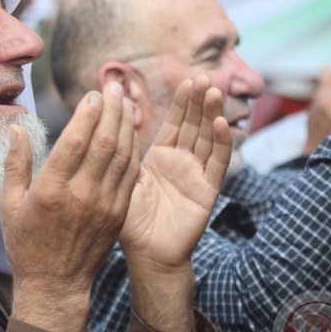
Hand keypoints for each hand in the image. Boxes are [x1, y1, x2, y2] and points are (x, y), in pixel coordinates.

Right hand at [0, 81, 138, 331]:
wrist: (56, 284)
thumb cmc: (27, 243)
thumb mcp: (10, 204)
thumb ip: (15, 164)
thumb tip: (16, 129)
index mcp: (51, 190)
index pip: (76, 141)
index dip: (88, 113)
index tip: (93, 94)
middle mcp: (81, 195)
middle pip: (104, 142)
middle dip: (112, 110)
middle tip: (115, 87)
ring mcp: (104, 205)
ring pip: (123, 156)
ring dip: (126, 125)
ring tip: (127, 101)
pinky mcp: (118, 214)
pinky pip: (130, 175)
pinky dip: (133, 150)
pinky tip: (132, 133)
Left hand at [121, 76, 229, 331]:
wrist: (146, 255)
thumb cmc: (128, 221)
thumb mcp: (122, 180)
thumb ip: (121, 152)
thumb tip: (108, 119)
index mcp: (159, 157)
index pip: (174, 123)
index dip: (181, 103)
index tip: (187, 80)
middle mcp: (181, 162)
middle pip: (194, 125)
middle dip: (199, 101)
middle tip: (204, 76)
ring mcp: (196, 175)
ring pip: (208, 138)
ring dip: (212, 114)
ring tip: (214, 91)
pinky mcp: (207, 191)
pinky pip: (216, 164)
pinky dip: (221, 144)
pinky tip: (221, 124)